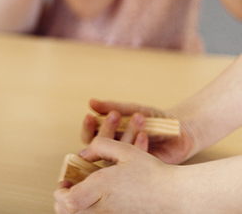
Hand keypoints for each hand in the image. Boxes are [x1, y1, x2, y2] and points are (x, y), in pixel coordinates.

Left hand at [54, 137, 178, 212]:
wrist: (178, 197)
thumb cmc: (153, 173)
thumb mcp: (126, 150)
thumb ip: (100, 146)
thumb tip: (82, 155)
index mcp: (102, 188)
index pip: (69, 201)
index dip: (60, 193)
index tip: (64, 183)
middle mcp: (106, 208)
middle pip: (69, 213)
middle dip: (62, 203)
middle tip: (67, 191)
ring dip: (75, 209)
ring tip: (79, 197)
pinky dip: (90, 212)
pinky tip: (96, 203)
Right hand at [82, 99, 196, 164]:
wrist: (182, 129)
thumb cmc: (155, 118)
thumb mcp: (133, 110)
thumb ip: (112, 106)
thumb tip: (91, 102)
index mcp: (110, 135)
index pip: (90, 136)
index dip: (88, 128)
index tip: (90, 116)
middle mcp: (116, 150)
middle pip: (99, 146)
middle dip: (106, 129)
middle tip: (116, 116)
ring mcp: (128, 161)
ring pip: (117, 153)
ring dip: (126, 134)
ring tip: (139, 118)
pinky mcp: (142, 168)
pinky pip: (134, 161)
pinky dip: (139, 146)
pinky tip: (145, 134)